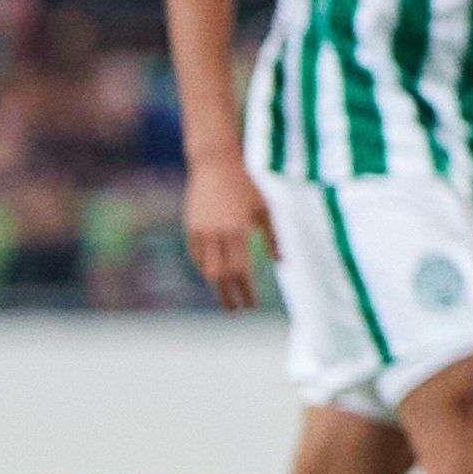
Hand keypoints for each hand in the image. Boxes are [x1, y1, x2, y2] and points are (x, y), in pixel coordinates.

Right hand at [184, 160, 272, 310]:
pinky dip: (203, 266)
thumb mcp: (265, 207)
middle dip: (227, 295)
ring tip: (224, 294)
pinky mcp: (190, 225)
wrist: (214, 162)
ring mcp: (200, 230)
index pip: (241, 270)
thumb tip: (282, 262)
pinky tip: (210, 273)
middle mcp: (217, 233)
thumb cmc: (246, 183)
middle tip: (234, 310)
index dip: (245, 290)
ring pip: (205, 267)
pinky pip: (195, 253)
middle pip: (220, 275)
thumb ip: (273, 236)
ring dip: (215, 283)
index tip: (251, 304)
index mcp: (238, 230)